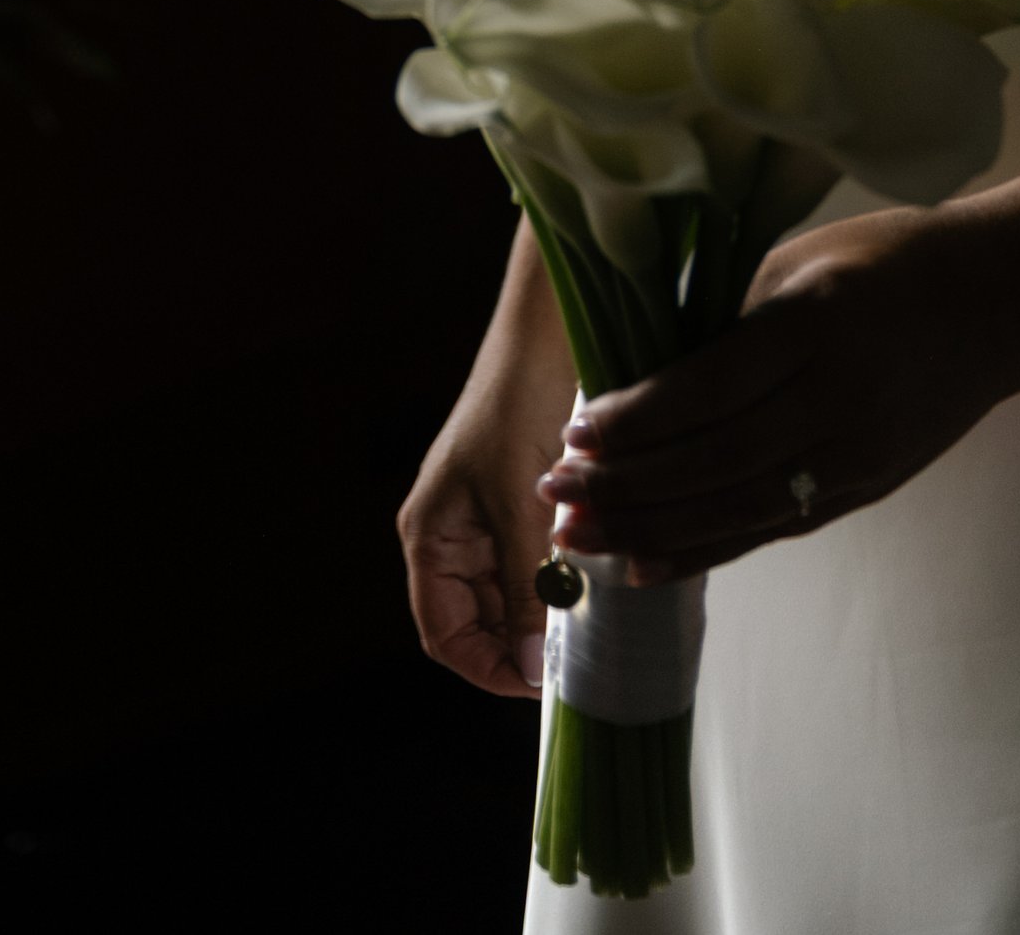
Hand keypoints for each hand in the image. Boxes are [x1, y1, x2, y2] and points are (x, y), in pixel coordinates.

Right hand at [399, 226, 576, 696]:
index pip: (446, 636)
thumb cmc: (516, 407)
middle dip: (520, 642)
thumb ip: (526, 590)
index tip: (536, 687)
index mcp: (430, 538)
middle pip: (478, 621)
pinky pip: (531, 562)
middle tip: (572, 655)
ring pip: (510, 595)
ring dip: (543, 610)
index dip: (486, 669)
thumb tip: (529, 669)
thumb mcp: (519, 508)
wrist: (544, 333)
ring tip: (585, 615)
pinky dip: (556, 576)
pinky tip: (589, 577)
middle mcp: (450, 535)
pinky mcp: (517, 502)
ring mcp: (484, 519)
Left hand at [537, 206, 1015, 584]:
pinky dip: (705, 549)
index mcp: (818, 325)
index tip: (576, 428)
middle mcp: (838, 400)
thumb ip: (731, 318)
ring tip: (577, 538)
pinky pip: (771, 528)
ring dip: (649, 528)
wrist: (997, 302)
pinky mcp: (864, 490)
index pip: (709, 388)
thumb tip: (639, 372)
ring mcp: (856, 456)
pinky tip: (646, 562)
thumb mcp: (804, 261)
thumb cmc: (890, 259)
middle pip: (714, 460)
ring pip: (737, 508)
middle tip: (553, 490)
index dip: (637, 418)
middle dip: (625, 483)